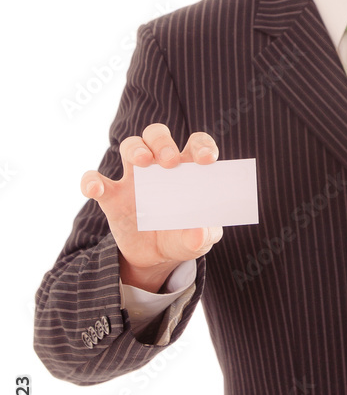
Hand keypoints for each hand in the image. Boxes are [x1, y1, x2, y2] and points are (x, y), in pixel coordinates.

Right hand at [80, 123, 222, 291]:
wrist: (156, 259)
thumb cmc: (183, 238)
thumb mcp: (197, 241)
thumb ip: (201, 237)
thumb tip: (198, 233)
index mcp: (186, 170)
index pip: (196, 144)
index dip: (202, 146)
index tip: (207, 159)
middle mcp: (159, 167)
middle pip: (157, 135)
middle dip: (162, 141)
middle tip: (170, 161)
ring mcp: (133, 179)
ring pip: (129, 146)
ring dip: (135, 148)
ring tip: (143, 162)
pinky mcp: (112, 197)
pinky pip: (96, 180)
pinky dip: (91, 181)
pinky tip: (94, 189)